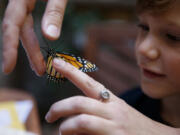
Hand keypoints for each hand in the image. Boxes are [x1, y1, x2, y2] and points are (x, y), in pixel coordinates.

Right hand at [2, 0, 66, 74]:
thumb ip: (54, 12)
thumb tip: (51, 37)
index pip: (12, 24)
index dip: (9, 47)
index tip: (9, 68)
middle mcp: (20, 2)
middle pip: (21, 31)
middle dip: (30, 53)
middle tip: (40, 72)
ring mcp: (25, 4)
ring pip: (26, 30)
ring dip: (32, 50)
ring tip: (39, 68)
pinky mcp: (31, 5)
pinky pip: (30, 25)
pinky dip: (34, 39)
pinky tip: (37, 52)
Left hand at [45, 58, 177, 134]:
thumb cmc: (132, 124)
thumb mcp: (115, 112)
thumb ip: (96, 109)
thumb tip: (72, 116)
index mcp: (111, 100)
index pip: (88, 82)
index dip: (71, 71)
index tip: (56, 62)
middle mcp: (112, 110)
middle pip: (79, 102)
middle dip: (59, 108)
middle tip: (49, 116)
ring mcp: (114, 126)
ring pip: (82, 121)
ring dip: (66, 127)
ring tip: (62, 132)